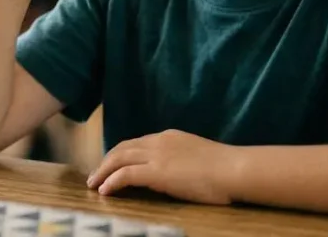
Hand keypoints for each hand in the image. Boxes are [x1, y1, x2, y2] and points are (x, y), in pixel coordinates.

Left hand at [86, 130, 238, 204]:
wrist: (233, 169)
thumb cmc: (224, 168)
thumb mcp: (197, 156)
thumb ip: (180, 159)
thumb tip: (173, 172)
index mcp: (169, 137)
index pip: (137, 143)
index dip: (121, 154)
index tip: (112, 165)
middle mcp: (158, 142)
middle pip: (122, 148)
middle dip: (106, 161)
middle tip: (95, 175)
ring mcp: (156, 155)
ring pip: (119, 158)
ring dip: (103, 171)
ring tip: (94, 184)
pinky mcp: (156, 172)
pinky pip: (125, 174)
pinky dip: (111, 181)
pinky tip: (105, 190)